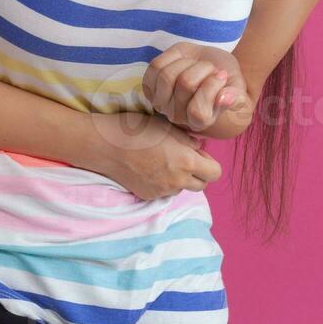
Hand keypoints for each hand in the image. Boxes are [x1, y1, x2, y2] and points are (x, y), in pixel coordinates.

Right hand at [87, 112, 221, 200]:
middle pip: (202, 185)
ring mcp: (163, 191)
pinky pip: (165, 191)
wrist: (106, 146)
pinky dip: (164, 182)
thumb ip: (189, 140)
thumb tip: (199, 148)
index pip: (215, 173)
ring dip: (180, 178)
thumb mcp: (168, 127)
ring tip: (164, 161)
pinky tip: (151, 168)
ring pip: (182, 188)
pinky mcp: (148, 196)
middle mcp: (178, 181)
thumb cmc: (137, 130)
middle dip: (198, 173)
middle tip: (184, 157)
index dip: (209, 162)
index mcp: (186, 161)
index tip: (198, 153)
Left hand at [142, 42, 248, 133]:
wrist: (212, 69)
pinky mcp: (150, 84)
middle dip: (204, 68)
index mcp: (199, 122)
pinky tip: (183, 60)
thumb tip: (225, 98)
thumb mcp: (237, 88)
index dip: (211, 88)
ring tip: (198, 65)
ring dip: (187, 62)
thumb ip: (235, 97)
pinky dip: (171, 56)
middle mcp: (177, 116)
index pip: (198, 111)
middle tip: (212, 68)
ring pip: (167, 75)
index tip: (222, 76)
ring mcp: (160, 101)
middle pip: (185, 84)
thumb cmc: (226, 82)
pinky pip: (155, 66)